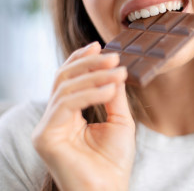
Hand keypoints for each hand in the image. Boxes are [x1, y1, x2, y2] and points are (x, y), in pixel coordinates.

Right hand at [32, 42, 135, 190]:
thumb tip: (116, 69)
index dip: (82, 60)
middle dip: (89, 64)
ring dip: (94, 76)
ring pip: (65, 88)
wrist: (110, 189)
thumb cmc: (114, 159)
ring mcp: (47, 126)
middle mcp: (55, 118)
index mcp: (69, 114)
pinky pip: (66, 104)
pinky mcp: (45, 136)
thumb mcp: (120, 119)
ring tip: (119, 72)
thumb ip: (113, 94)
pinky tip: (110, 90)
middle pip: (64, 78)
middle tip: (113, 57)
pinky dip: (89, 93)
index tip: (100, 45)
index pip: (70, 80)